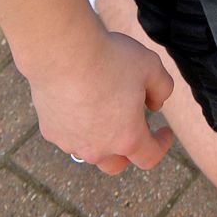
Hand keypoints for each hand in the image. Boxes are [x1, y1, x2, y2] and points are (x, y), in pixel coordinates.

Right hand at [29, 28, 174, 174]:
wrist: (63, 53)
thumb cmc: (110, 59)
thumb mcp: (151, 66)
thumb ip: (162, 88)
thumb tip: (156, 105)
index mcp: (127, 137)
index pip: (149, 157)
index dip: (161, 145)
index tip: (165, 132)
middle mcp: (98, 149)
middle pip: (116, 164)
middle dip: (128, 151)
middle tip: (134, 125)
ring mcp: (71, 143)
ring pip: (90, 149)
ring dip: (101, 137)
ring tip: (106, 109)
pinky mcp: (51, 131)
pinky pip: (69, 134)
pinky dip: (78, 125)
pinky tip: (80, 100)